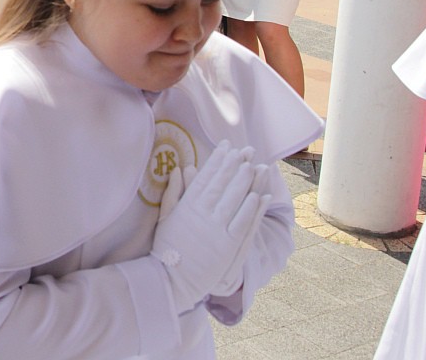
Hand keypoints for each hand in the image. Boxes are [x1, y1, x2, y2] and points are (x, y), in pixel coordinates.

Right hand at [151, 142, 271, 314]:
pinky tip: (260, 196)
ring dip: (246, 182)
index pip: (205, 178)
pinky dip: (252, 209)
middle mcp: (202, 214)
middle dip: (235, 166)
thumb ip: (173, 193)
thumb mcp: (165, 217)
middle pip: (222, 185)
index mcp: (186, 206)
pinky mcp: (227, 245)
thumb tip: (181, 169)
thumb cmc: (166, 248)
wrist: (171, 278)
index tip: (226, 147)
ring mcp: (216, 229)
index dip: (217, 161)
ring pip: (235, 201)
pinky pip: (243, 223)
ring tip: (256, 166)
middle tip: (246, 151)